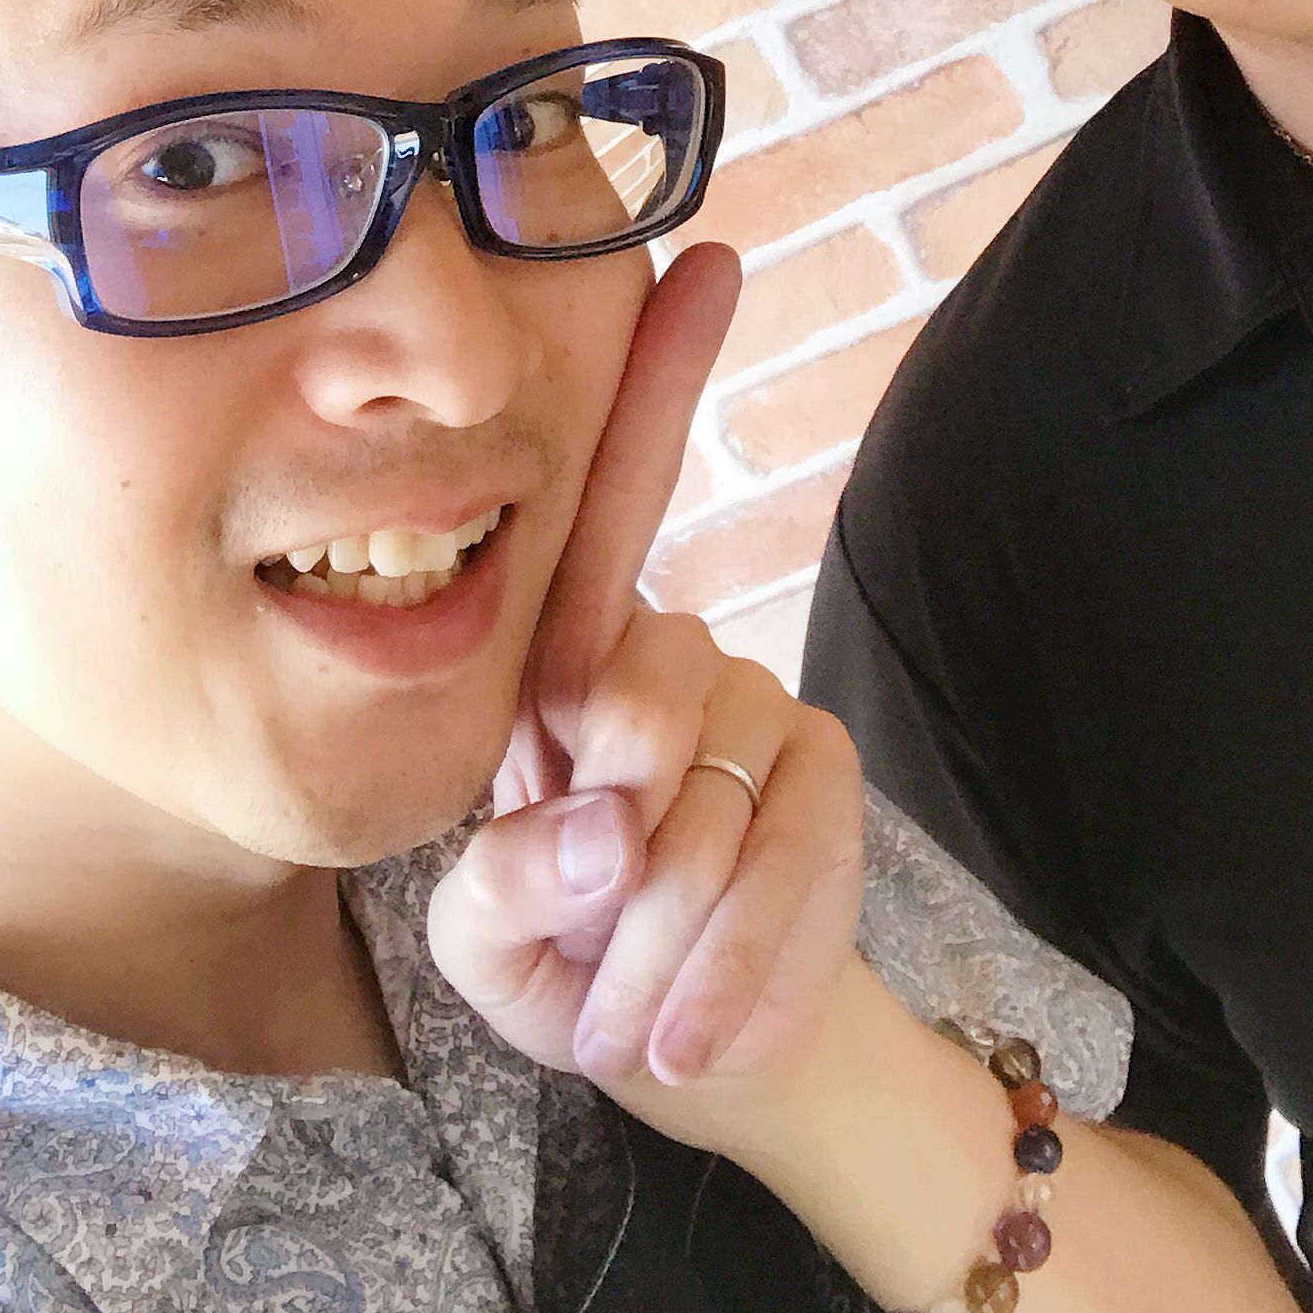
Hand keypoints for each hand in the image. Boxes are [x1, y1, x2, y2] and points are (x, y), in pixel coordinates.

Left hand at [427, 238, 866, 1110]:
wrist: (690, 1054)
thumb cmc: (566, 956)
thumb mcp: (487, 937)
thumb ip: (504, 883)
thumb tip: (609, 823)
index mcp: (562, 666)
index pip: (609, 504)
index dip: (660, 377)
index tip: (703, 259)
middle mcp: (665, 653)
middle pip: (642, 679)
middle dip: (613, 821)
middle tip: (591, 918)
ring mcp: (756, 703)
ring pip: (709, 785)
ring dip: (664, 934)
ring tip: (627, 1009)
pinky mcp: (825, 774)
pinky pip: (788, 843)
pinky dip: (732, 960)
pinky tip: (688, 1025)